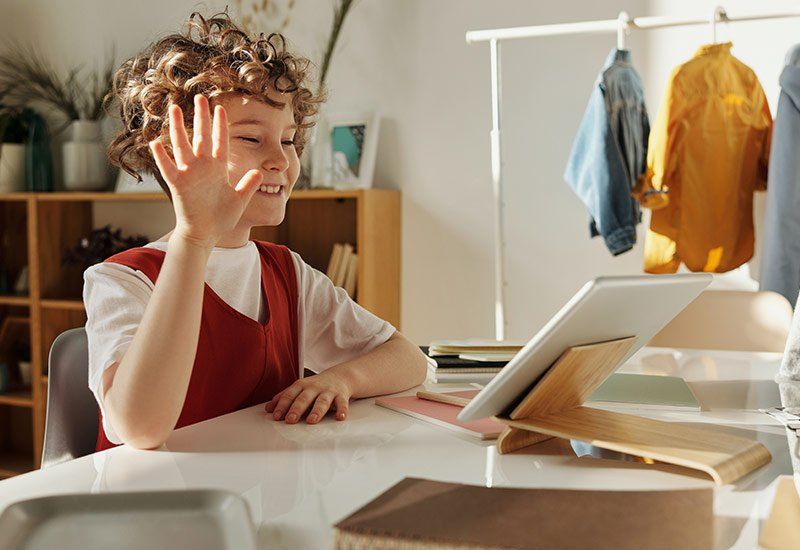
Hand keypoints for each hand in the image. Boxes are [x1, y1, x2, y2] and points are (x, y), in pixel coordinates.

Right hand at [149, 94, 262, 248]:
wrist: (206, 233)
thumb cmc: (222, 217)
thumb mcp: (239, 199)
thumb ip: (248, 185)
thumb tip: (259, 172)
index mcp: (218, 168)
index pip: (220, 141)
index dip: (220, 125)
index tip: (220, 108)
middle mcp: (203, 167)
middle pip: (201, 136)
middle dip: (201, 117)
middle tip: (200, 98)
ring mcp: (189, 174)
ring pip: (182, 146)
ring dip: (178, 128)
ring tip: (175, 109)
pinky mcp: (178, 185)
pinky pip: (168, 168)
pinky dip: (162, 156)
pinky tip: (155, 142)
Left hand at [265, 370, 352, 423]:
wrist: (340, 376)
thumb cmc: (316, 386)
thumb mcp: (299, 388)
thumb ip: (284, 397)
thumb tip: (268, 409)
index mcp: (302, 385)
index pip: (290, 395)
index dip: (282, 405)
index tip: (276, 416)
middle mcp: (315, 388)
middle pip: (304, 398)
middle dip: (297, 408)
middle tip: (290, 420)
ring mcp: (328, 391)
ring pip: (322, 401)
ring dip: (317, 411)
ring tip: (311, 420)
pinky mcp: (341, 396)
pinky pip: (342, 403)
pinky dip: (342, 410)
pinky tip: (339, 418)